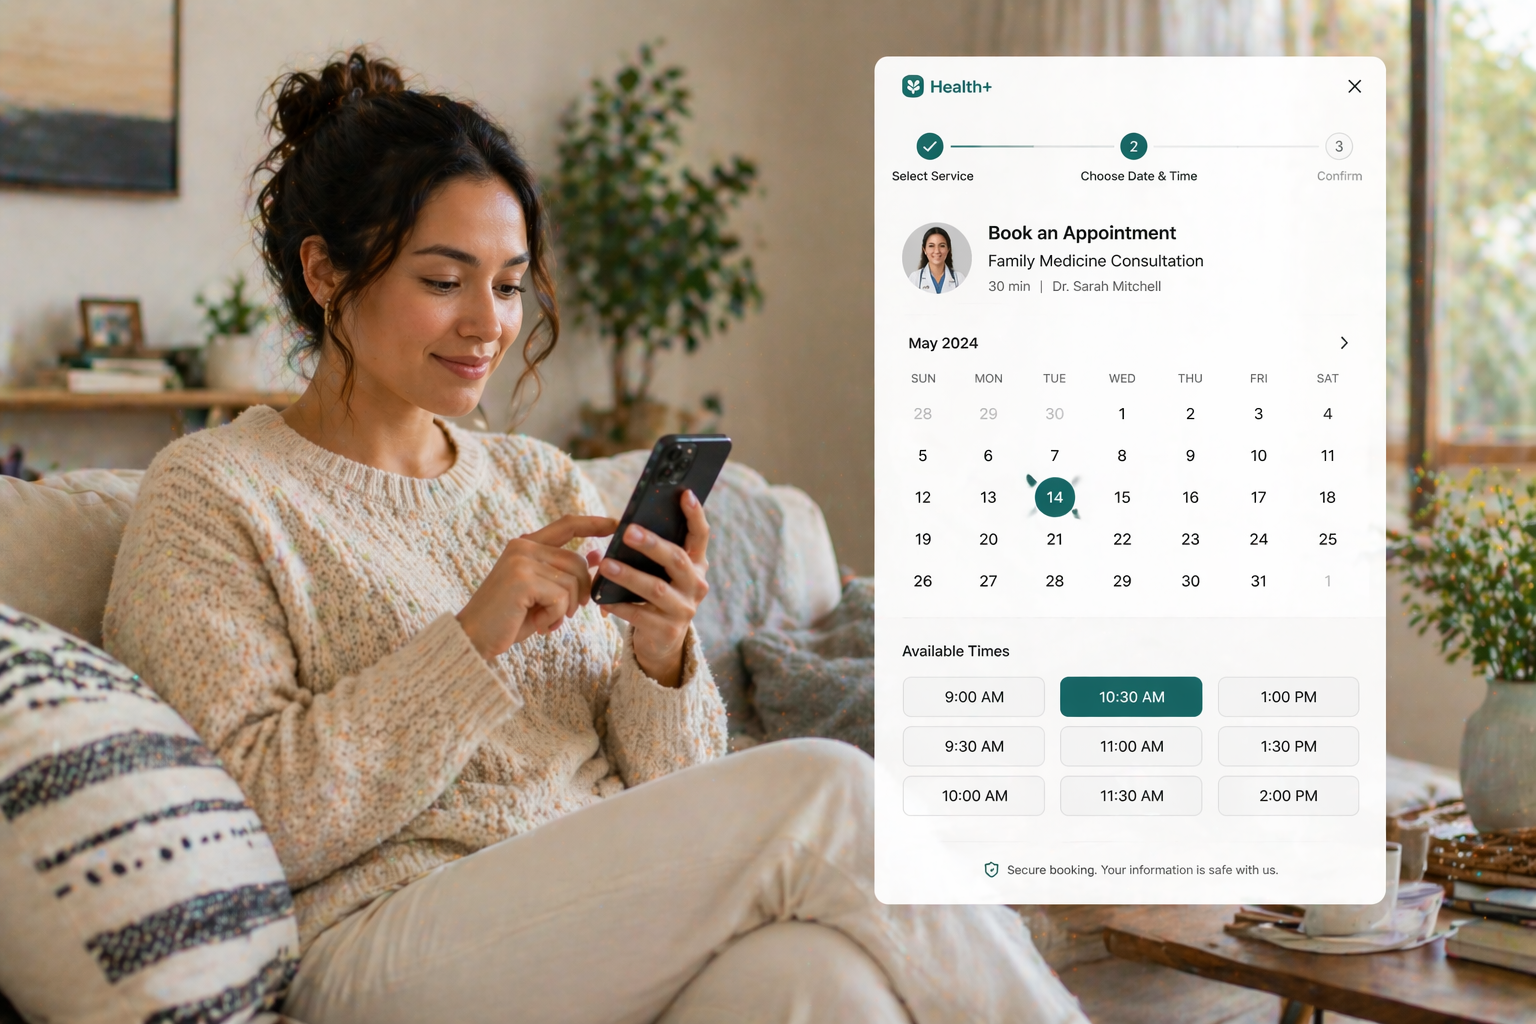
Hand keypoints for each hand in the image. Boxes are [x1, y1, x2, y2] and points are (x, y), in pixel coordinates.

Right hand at [456, 515, 616, 659]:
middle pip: (578, 562)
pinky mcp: (523, 579)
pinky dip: (555, 617)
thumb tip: (597, 556)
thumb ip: (565, 573)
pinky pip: (561, 598)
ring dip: (565, 609)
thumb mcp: (542, 593)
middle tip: (563, 614)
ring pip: (573, 582)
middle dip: (580, 592)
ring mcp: (522, 561)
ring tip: (545, 620)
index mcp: (526, 545)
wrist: (473, 638)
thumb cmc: (509, 618)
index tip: (615, 523)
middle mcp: (523, 546)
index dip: (593, 523)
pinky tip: (539, 625)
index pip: (567, 525)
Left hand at [596, 490, 710, 687]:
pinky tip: (602, 598)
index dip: (695, 514)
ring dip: (629, 576)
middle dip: (652, 544)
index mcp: (697, 564)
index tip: (685, 493)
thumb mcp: (663, 572)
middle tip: (628, 531)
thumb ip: (653, 551)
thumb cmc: (657, 594)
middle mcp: (696, 585)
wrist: (662, 641)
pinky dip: (619, 605)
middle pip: (676, 559)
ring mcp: (684, 610)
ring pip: (656, 589)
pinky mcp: (668, 631)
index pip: (700, 535)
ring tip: (605, 565)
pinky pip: (639, 615)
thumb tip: (621, 527)